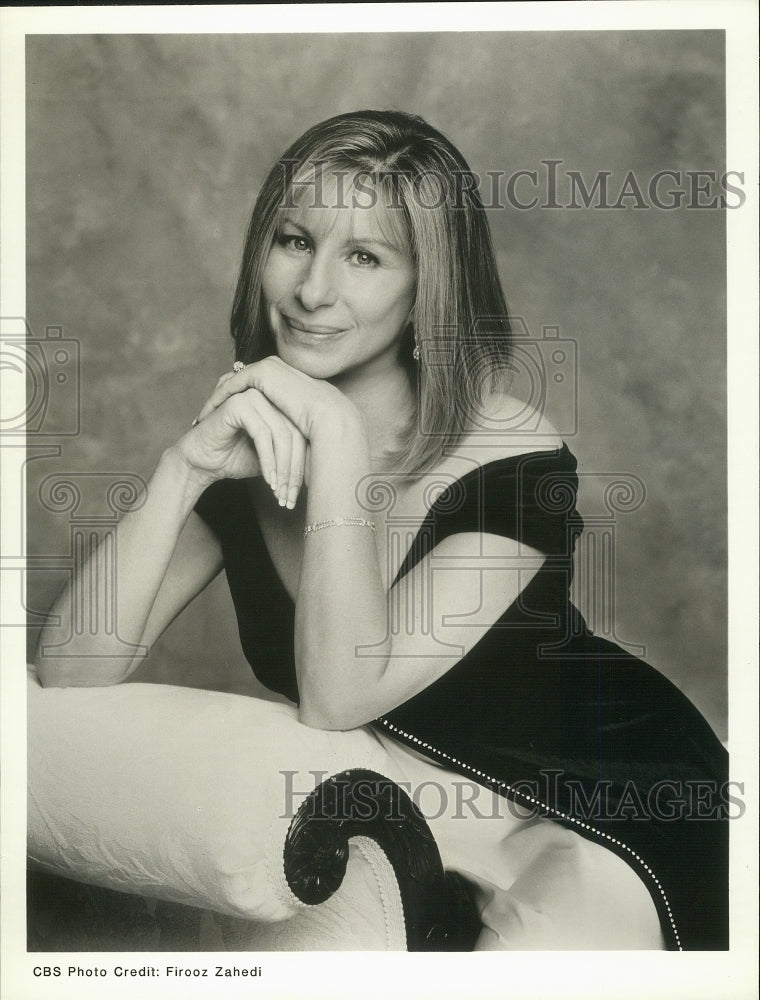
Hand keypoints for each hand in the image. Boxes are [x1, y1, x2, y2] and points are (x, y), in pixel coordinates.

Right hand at [178, 381, 307, 506]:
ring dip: (283, 469)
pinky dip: (269, 461)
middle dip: (295, 470)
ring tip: (279, 494)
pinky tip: (269, 482)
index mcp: (280, 402)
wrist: (201, 462)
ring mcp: (254, 395)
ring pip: (283, 435)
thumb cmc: (235, 458)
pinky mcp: (238, 403)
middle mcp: (270, 394)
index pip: (304, 431)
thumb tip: (324, 470)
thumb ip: (294, 455)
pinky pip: (263, 434)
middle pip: (297, 433)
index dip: (305, 464)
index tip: (301, 493)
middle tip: (290, 498)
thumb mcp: (274, 458)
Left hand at [193, 356, 363, 441]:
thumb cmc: (323, 433)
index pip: (255, 388)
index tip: (222, 420)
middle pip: (240, 382)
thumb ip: (287, 427)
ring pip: (233, 383)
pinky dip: (218, 398)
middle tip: (203, 418)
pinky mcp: (262, 372)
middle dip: (221, 399)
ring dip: (216, 399)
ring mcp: (270, 366)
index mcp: (288, 379)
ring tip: (201, 417)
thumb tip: (283, 443)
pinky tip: (207, 414)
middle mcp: (279, 368)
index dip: (238, 403)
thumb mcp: (300, 428)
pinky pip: (231, 385)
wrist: (332, 422)